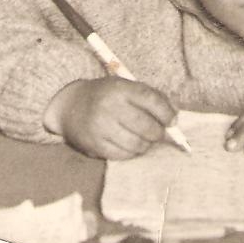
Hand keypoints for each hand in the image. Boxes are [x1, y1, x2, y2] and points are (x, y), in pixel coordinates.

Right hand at [44, 77, 175, 159]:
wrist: (69, 105)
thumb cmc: (106, 96)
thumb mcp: (125, 86)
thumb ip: (151, 97)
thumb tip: (174, 118)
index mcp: (120, 88)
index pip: (151, 100)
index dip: (166, 113)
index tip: (172, 121)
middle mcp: (109, 107)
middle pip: (146, 127)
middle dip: (159, 133)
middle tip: (159, 133)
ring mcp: (101, 128)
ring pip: (137, 144)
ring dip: (146, 144)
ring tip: (145, 139)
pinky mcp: (94, 145)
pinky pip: (123, 155)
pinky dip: (132, 152)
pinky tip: (131, 144)